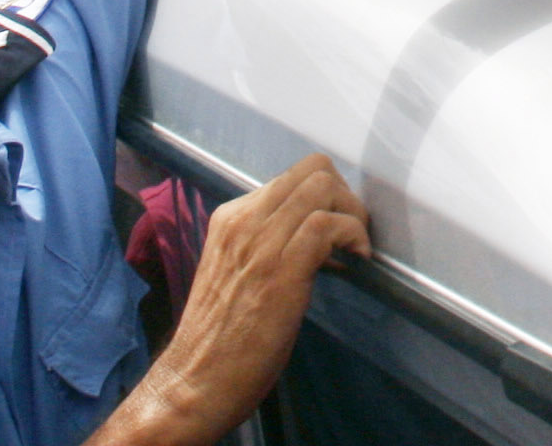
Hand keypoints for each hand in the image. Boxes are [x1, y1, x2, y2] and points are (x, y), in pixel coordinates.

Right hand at [98, 156, 370, 445]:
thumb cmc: (218, 340)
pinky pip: (329, 224)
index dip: (323, 200)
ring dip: (352, 214)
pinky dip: (353, 235)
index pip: (292, 178)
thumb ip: (263, 246)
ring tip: (354, 249)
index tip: (332, 234)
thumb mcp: (236, 275)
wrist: (195, 383)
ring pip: (322, 186)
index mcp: (230, 220)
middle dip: (344, 196)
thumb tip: (310, 236)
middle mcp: (243, 221)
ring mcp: (260, 242)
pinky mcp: (281, 268)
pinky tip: (356, 262)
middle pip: (313, 168)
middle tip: (350, 236)